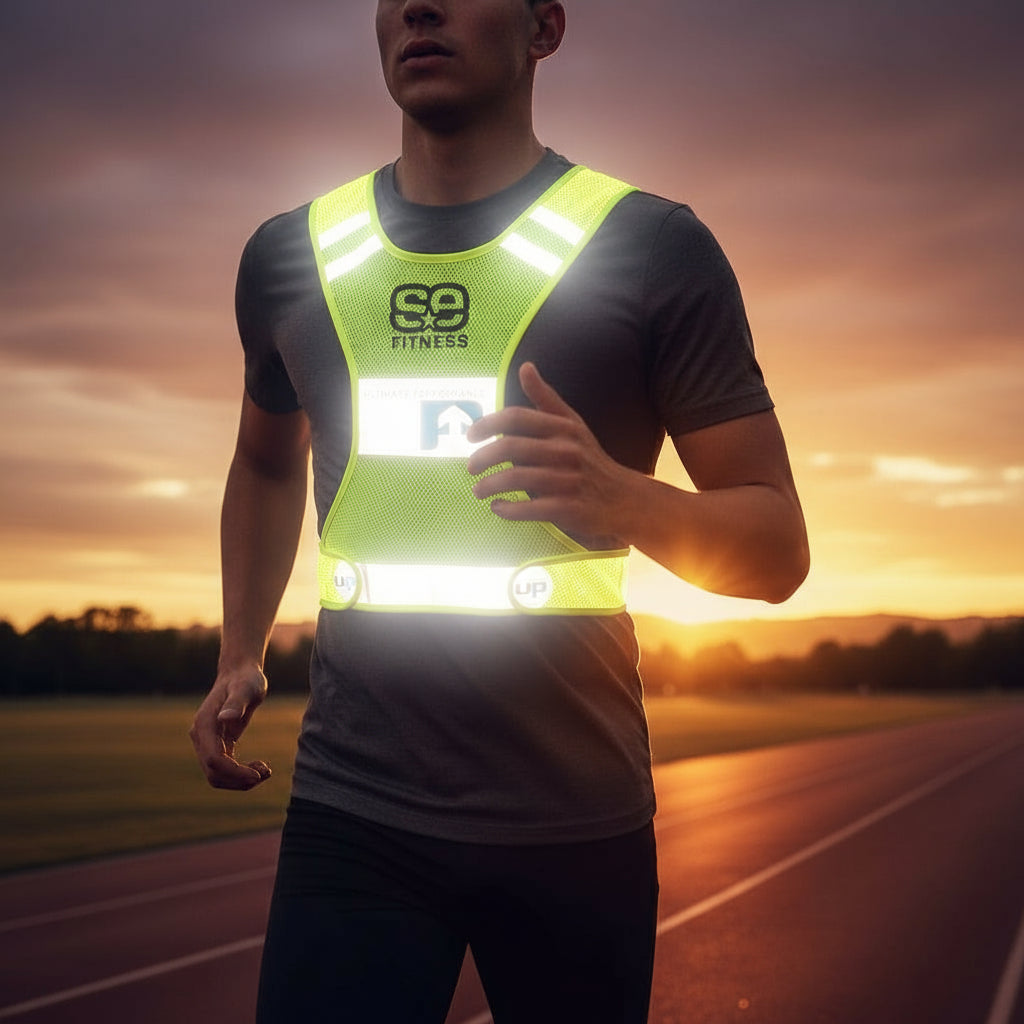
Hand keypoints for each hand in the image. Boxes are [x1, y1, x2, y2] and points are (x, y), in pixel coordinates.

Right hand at [189, 665, 271, 790]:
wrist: (240, 674)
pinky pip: (224, 769)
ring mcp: (207, 742)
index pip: (213, 759)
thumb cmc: (246, 679)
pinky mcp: (217, 745)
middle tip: (266, 773)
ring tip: (265, 771)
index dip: (234, 772)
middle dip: (238, 780)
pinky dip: (240, 774)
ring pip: (217, 775)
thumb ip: (236, 703)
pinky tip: (260, 767)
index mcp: (204, 724)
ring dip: (240, 781)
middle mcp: (201, 736)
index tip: (258, 775)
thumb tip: (225, 718)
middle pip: (213, 773)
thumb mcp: (246, 688)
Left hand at [465, 362, 632, 539]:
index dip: (487, 424)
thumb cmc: (590, 459)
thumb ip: (545, 398)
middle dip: (482, 458)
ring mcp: (567, 480)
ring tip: (478, 490)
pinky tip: (498, 507)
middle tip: (470, 468)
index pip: (516, 418)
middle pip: (511, 448)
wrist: (624, 499)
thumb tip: (525, 367)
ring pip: (516, 478)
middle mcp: (565, 451)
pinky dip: (508, 509)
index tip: (470, 436)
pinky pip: (530, 508)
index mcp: (563, 428)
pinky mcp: (568, 508)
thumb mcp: (572, 424)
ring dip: (489, 486)